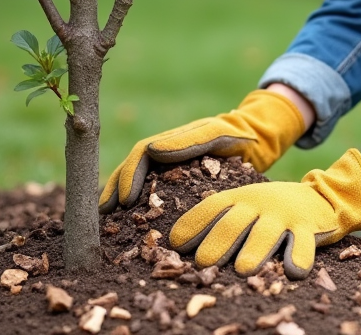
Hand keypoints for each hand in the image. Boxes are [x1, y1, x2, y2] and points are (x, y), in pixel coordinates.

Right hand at [99, 89, 304, 212]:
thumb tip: (152, 149)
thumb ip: (188, 140)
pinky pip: (155, 195)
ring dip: (120, 199)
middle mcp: (164, 154)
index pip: (139, 156)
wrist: (258, 140)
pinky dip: (141, 208)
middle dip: (115, 190)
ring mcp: (170, 169)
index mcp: (169, 141)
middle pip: (131, 170)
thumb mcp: (216, 134)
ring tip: (108, 222)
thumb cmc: (238, 135)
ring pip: (138, 183)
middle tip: (102, 215)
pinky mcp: (179, 185)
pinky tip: (133, 226)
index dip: (128, 176)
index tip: (125, 200)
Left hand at [169, 148, 360, 278]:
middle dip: (219, 242)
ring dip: (255, 250)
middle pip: (235, 222)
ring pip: (267, 233)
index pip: (213, 207)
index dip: (194, 223)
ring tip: (243, 269)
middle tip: (204, 264)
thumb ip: (220, 221)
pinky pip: (304, 243)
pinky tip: (293, 271)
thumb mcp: (246, 206)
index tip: (176, 244)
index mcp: (240, 197)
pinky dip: (299, 256)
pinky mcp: (309, 228)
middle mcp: (260, 204)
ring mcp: (284, 216)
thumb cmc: (270, 210)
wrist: (321, 197)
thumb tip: (178, 246)